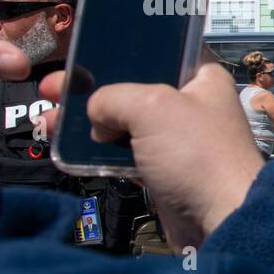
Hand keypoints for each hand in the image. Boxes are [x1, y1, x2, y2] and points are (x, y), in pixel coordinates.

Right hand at [41, 63, 263, 251]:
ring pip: (125, 124)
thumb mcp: (151, 106)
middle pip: (134, 89)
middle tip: (55, 89)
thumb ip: (113, 97)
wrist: (222, 221)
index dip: (120, 52)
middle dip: (93, 90)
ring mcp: (179, 142)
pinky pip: (126, 155)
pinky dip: (100, 153)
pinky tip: (71, 149)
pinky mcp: (166, 172)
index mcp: (203, 79)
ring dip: (90, 123)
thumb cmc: (200, 156)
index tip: (85, 55)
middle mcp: (193, 106)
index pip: (160, 53)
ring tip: (51, 120)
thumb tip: (96, 114)